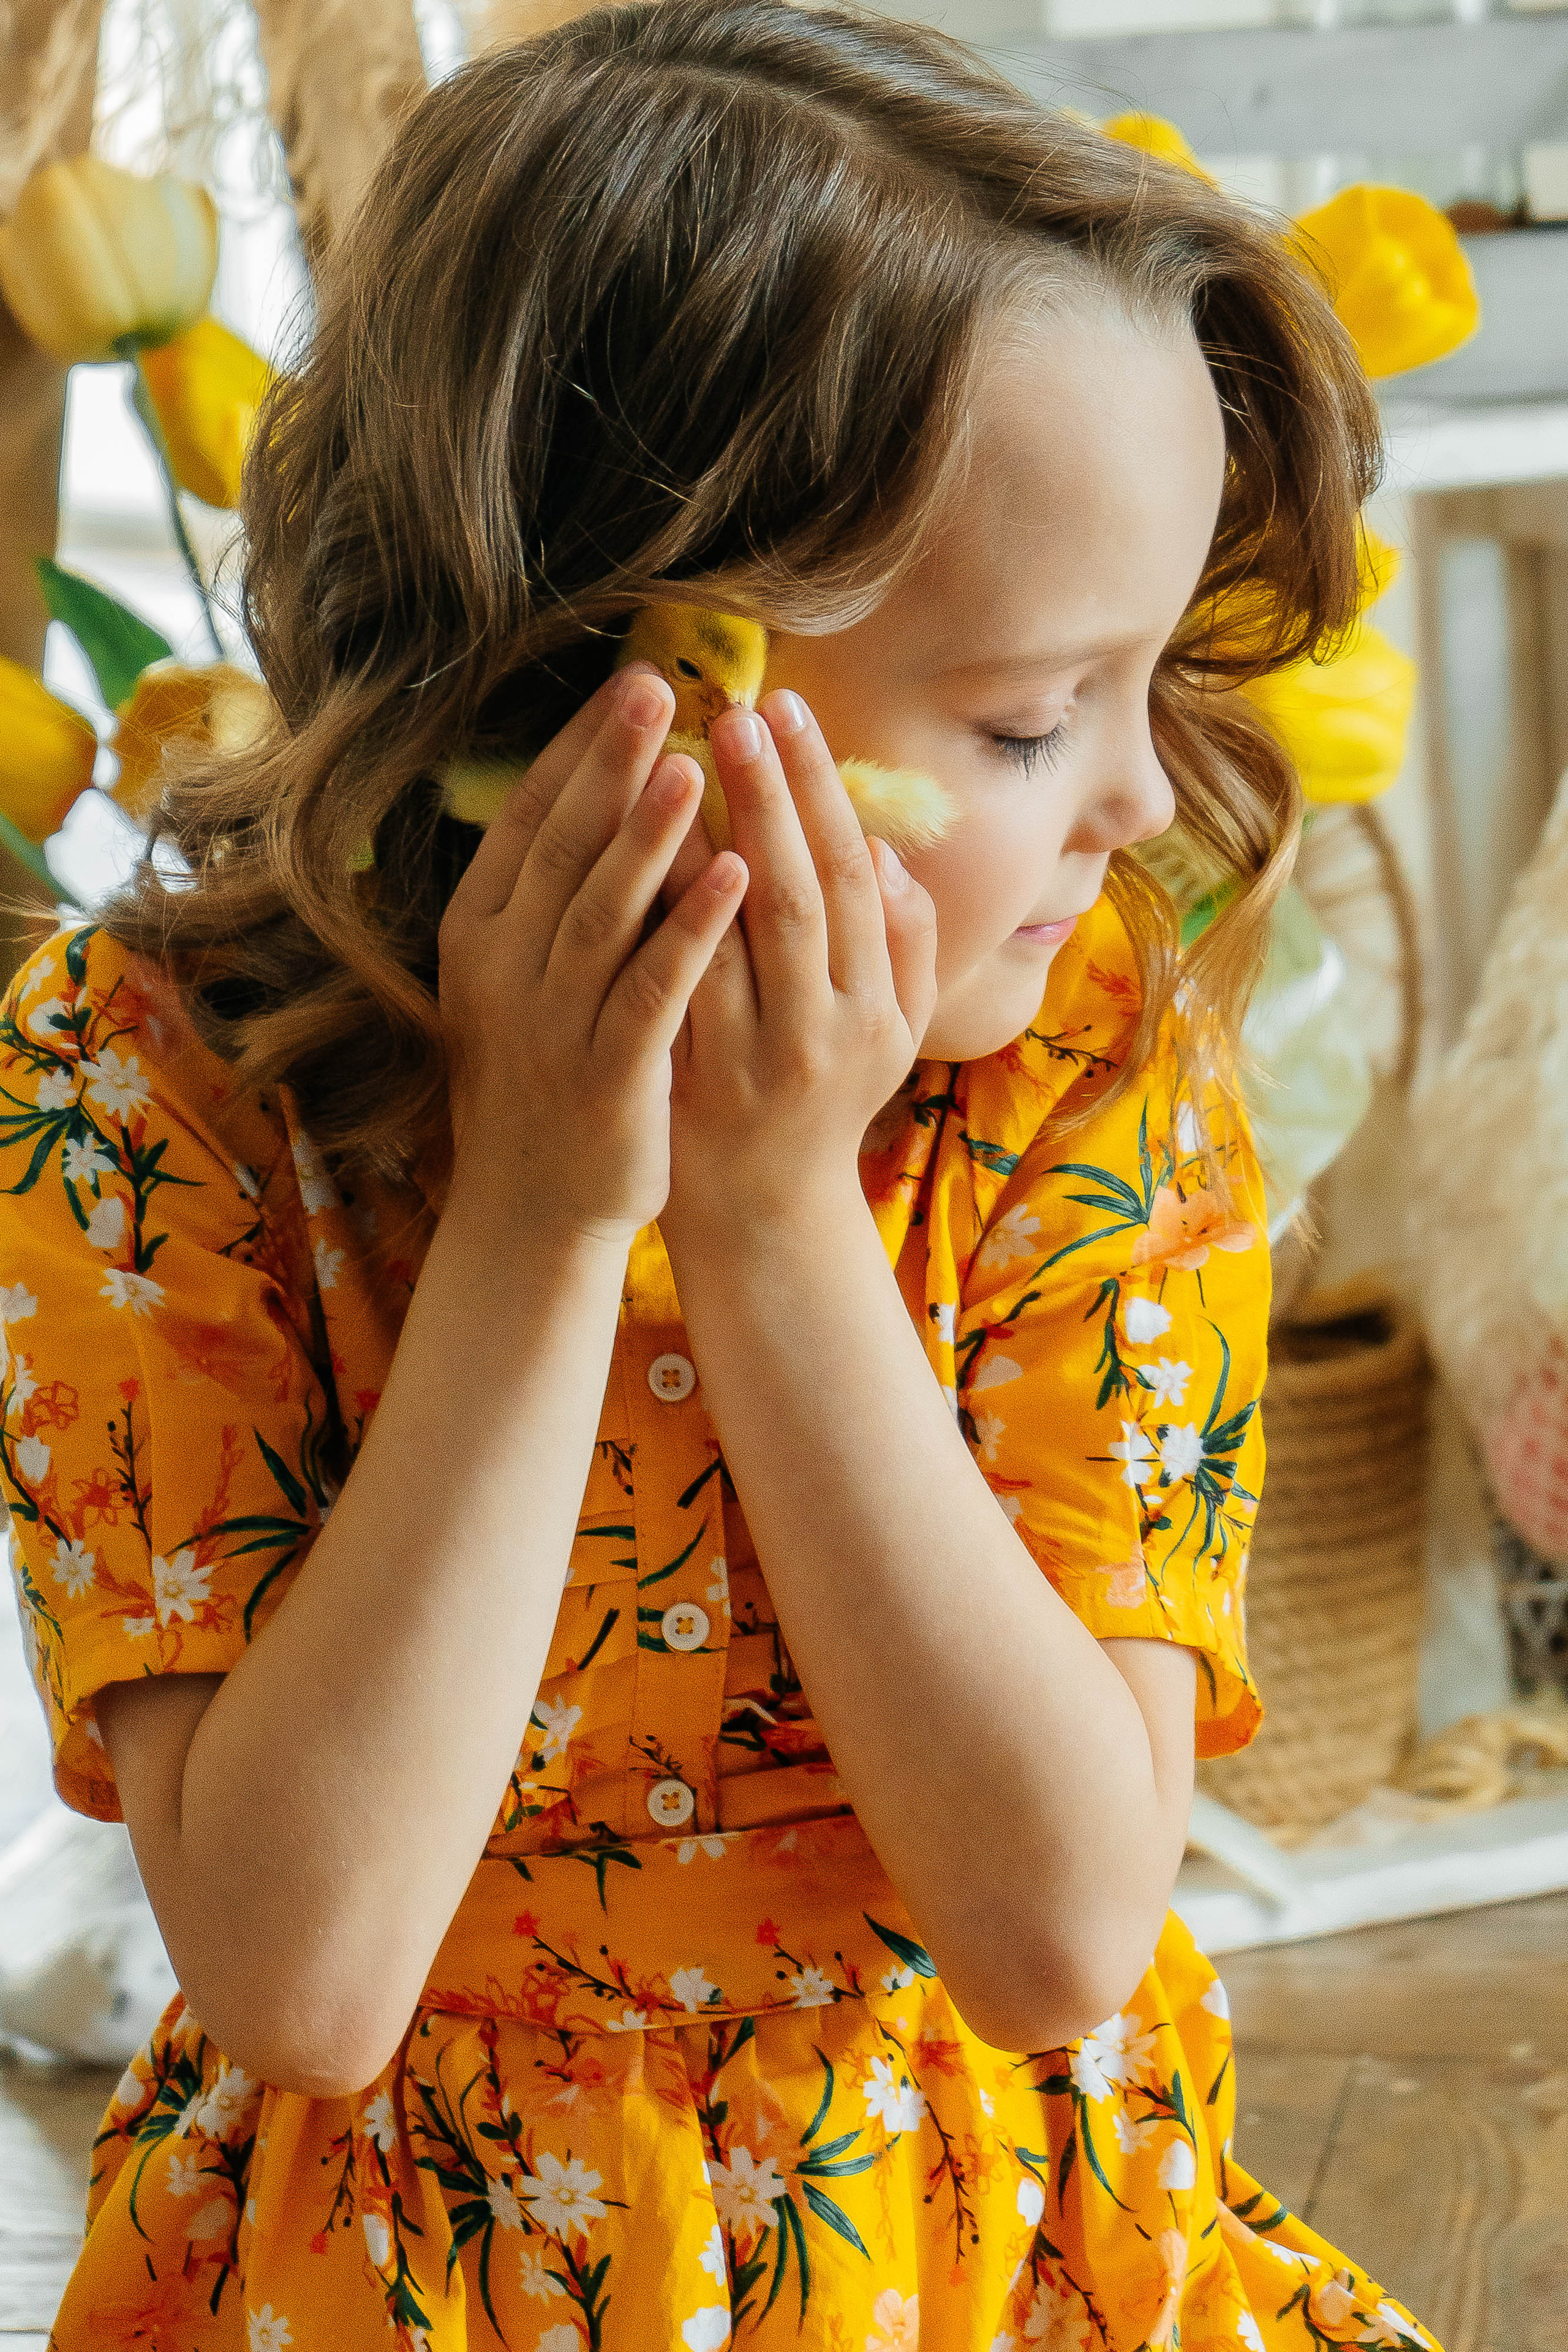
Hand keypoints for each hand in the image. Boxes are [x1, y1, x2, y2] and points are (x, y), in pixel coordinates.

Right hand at [437, 665, 746, 1245]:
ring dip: (648, 832)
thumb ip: (553, 888)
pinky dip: (691, 928)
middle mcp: (504, 967)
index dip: (578, 746)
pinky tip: (735, 874)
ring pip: (601, 909)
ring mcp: (551, 1022)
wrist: (534, 1205)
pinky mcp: (605, 1074)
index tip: (628, 678)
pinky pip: (652, 988)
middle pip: (563, 845)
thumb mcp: (524, 973)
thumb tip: (604, 782)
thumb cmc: (544, 1073)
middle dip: (610, 762)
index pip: (529, 817)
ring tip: (693, 761)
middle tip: (656, 685)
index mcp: (479, 930)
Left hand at [656, 688, 937, 1251]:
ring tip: (672, 760)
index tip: (786, 708)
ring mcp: (751, 1058)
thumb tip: (883, 852)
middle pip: (795, 894)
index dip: (821, 789)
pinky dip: (654, 918)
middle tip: (733, 708)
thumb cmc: (828, 1095)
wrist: (765, 1210)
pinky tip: (631, 854)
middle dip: (768, 797)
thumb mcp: (893, 1029)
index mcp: (877, 1005)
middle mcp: (821, 1029)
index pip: (849, 875)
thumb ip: (904, 943)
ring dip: (700, 846)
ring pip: (727, 938)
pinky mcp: (690, 1079)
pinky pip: (670, 983)